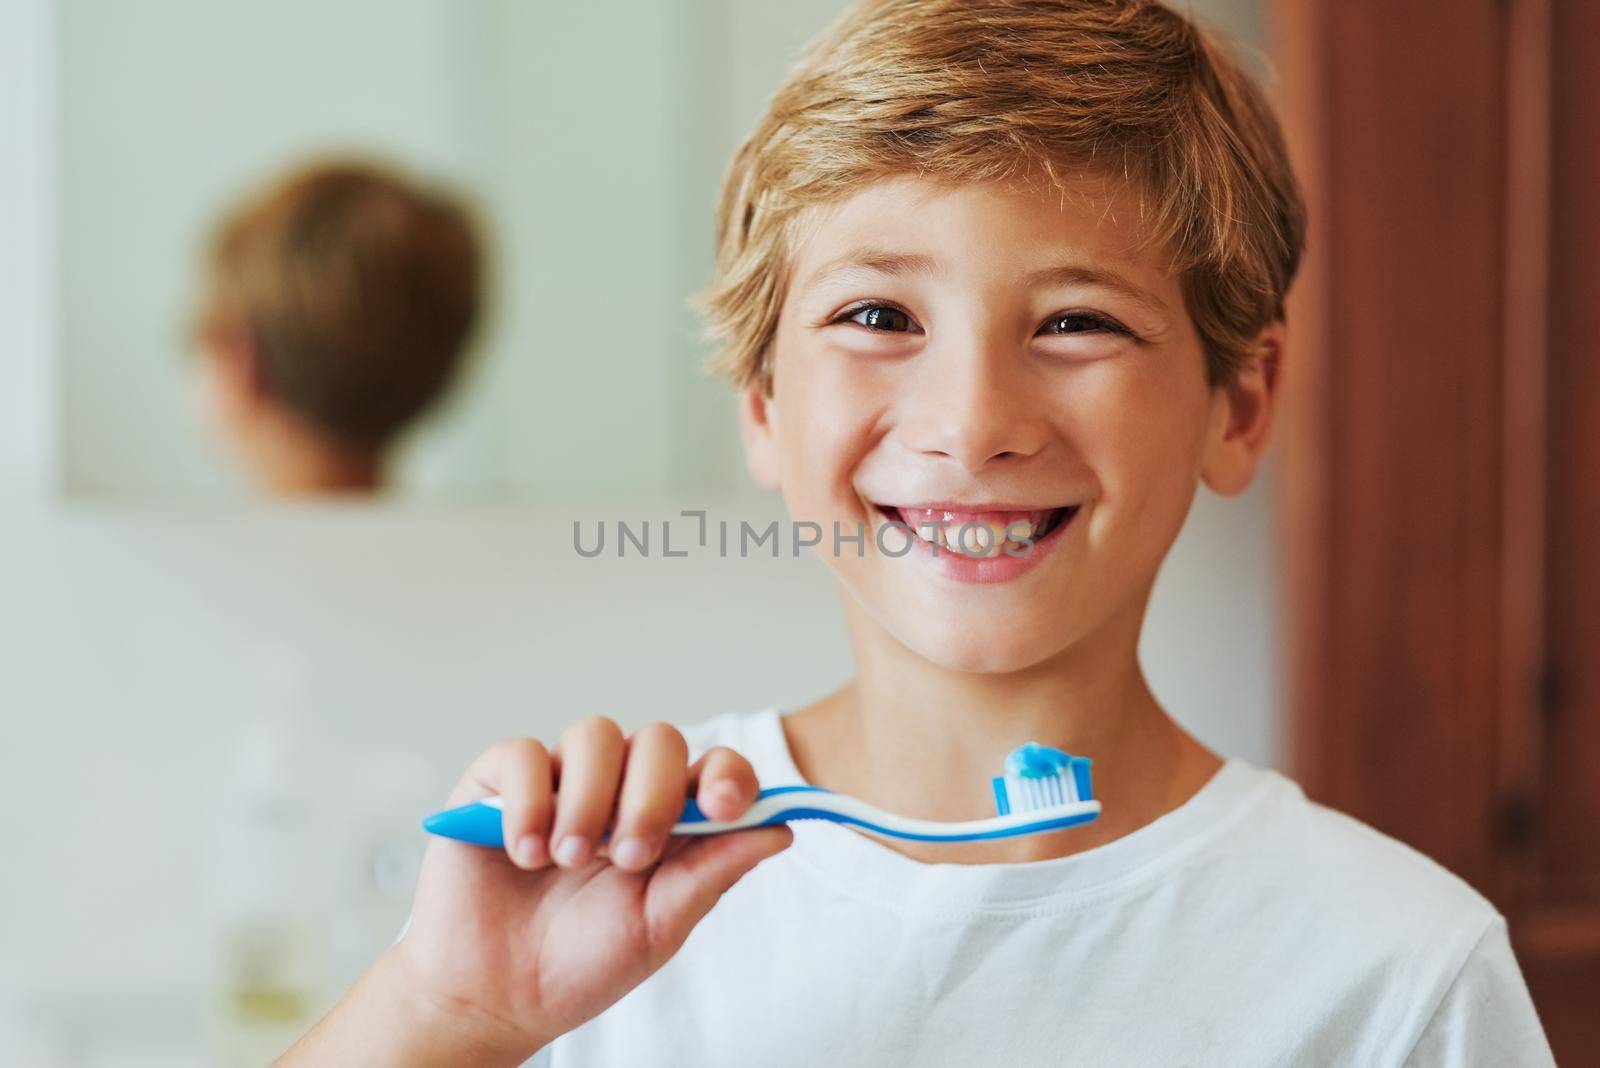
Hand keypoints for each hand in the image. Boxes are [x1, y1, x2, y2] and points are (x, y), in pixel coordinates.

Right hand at [385, 718, 789, 1058]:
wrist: (495, 998)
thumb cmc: (581, 963)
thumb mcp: (658, 926)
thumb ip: (712, 872)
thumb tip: (781, 829)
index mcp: (669, 819)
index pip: (713, 768)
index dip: (727, 775)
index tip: (722, 807)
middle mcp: (618, 788)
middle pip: (658, 740)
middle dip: (651, 795)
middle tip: (628, 859)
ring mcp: (560, 780)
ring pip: (595, 733)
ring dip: (589, 799)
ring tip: (568, 861)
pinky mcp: (497, 784)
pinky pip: (524, 754)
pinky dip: (529, 801)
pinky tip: (526, 853)